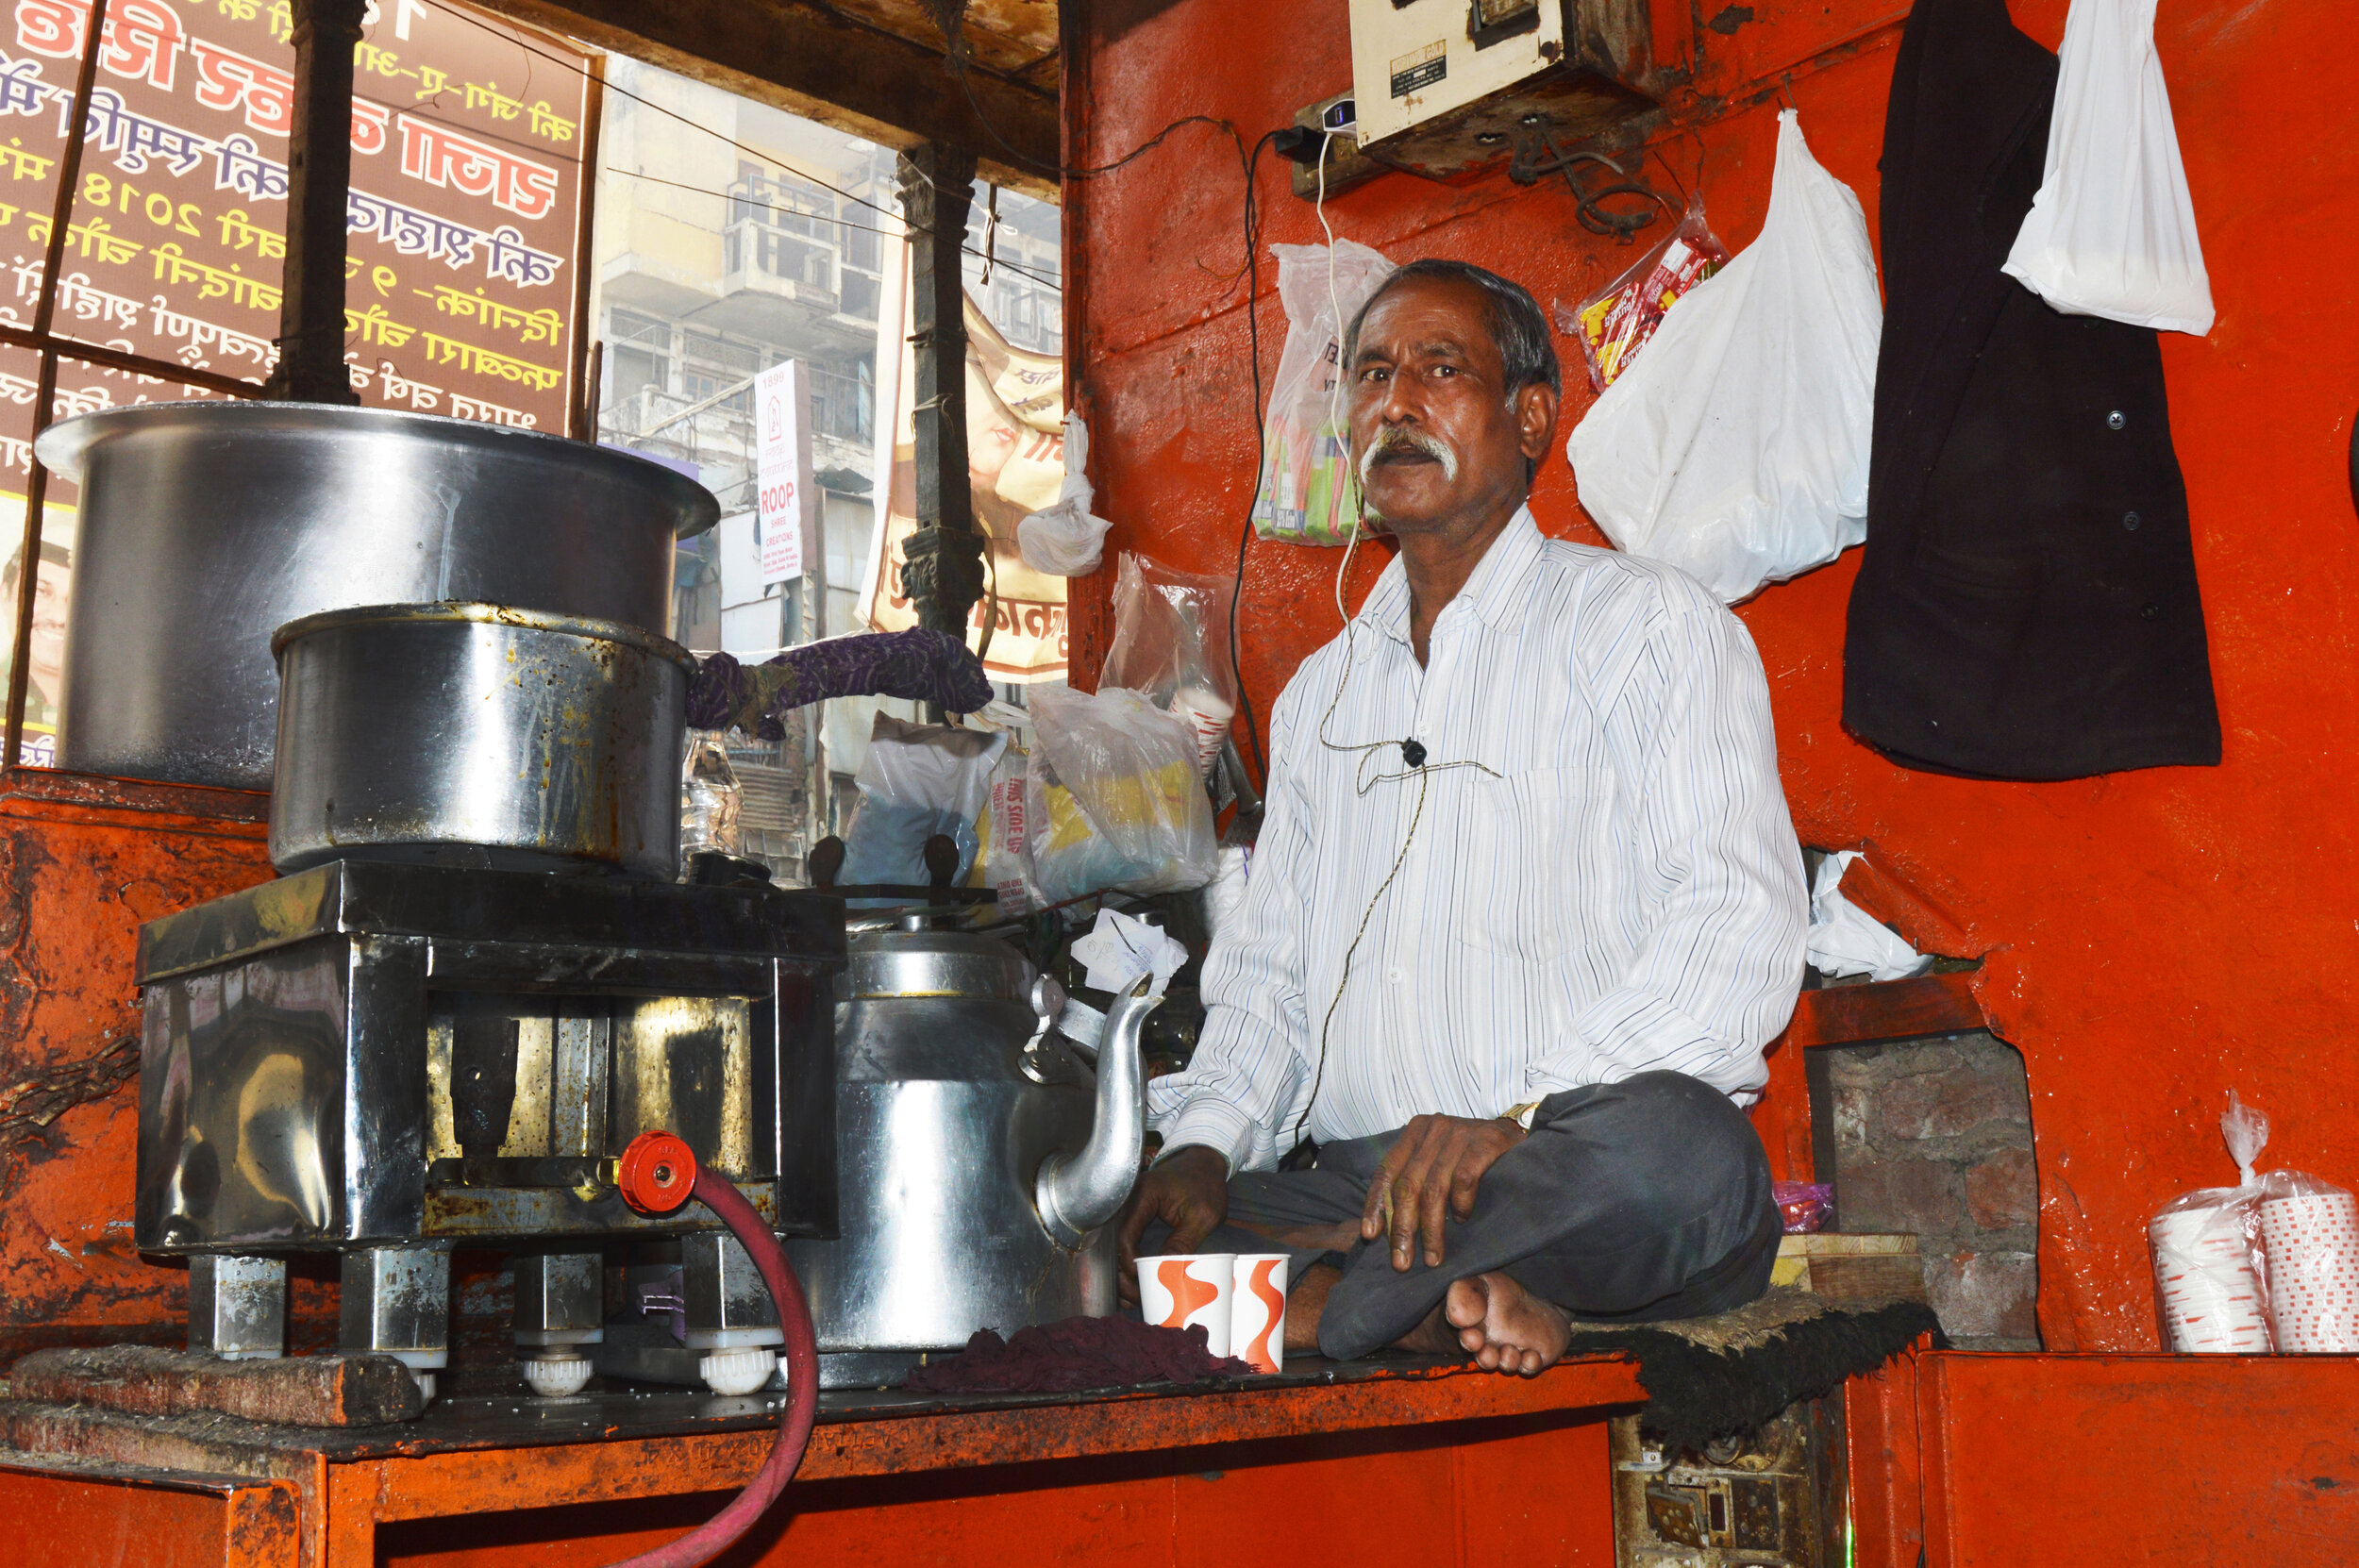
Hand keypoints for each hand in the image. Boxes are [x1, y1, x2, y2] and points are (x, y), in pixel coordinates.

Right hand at [1114, 1144, 1228, 1305]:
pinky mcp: (1135, 1215)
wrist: (1205, 1163)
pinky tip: (1132, 1284)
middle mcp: (1128, 1200)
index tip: (1141, 1283)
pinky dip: (1128, 1263)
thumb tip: (1166, 1272)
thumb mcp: (1203, 1216)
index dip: (1130, 1263)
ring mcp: (1129, 1208)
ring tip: (1132, 1299)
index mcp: (1143, 1195)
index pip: (1126, 1235)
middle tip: (1135, 1299)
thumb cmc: (1206, 1185)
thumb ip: (1183, 1242)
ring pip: (1118, 1246)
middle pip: (1115, 1243)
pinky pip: (1126, 1242)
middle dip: (1123, 1274)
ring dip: (1123, 1273)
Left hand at [1361, 1113, 1526, 1271]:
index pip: (1386, 1170)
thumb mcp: (1437, 1161)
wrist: (1517, 1134)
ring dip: (1432, 1229)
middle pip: (1408, 1184)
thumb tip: (1386, 1228)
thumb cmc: (1472, 1156)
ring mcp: (1459, 1133)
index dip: (1376, 1204)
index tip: (1371, 1234)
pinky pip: (1464, 1179)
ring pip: (1434, 1188)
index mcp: (1415, 1131)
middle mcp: (1433, 1128)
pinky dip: (1461, 1204)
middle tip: (1402, 1261)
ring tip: (1433, 1257)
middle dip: (1403, 1228)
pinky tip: (1462, 1219)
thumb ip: (1415, 1181)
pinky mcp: (1485, 1141)